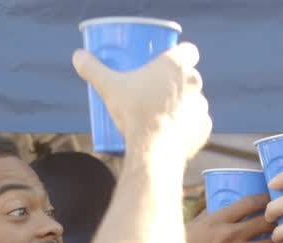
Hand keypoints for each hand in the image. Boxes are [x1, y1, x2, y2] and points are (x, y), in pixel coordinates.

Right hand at [72, 43, 210, 159]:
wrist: (153, 151)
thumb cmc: (133, 113)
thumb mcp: (109, 88)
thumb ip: (93, 70)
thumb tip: (78, 56)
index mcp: (176, 65)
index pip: (188, 50)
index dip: (180, 55)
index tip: (166, 63)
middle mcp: (194, 82)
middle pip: (189, 76)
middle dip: (176, 81)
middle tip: (157, 90)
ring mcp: (202, 106)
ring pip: (195, 99)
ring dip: (184, 103)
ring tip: (165, 112)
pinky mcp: (204, 128)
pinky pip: (198, 122)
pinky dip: (189, 125)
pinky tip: (177, 129)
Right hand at [182, 193, 278, 242]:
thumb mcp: (190, 229)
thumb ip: (206, 218)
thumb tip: (214, 205)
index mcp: (217, 220)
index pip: (251, 202)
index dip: (267, 202)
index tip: (272, 206)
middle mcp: (228, 234)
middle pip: (267, 223)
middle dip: (275, 227)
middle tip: (275, 234)